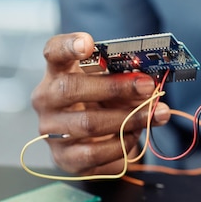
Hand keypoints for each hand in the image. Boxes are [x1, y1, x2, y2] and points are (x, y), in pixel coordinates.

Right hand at [31, 32, 170, 174]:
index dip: (68, 46)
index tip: (87, 43)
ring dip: (129, 119)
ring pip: (88, 124)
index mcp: (58, 72)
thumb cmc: (103, 103)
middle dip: (116, 88)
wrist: (92, 142)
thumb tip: (151, 86)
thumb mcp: (113, 85)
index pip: (54, 52)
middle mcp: (46, 99)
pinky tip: (134, 136)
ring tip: (154, 114)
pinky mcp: (64, 158)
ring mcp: (50, 131)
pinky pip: (95, 153)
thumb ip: (127, 80)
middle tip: (148, 86)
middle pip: (71, 89)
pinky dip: (122, 144)